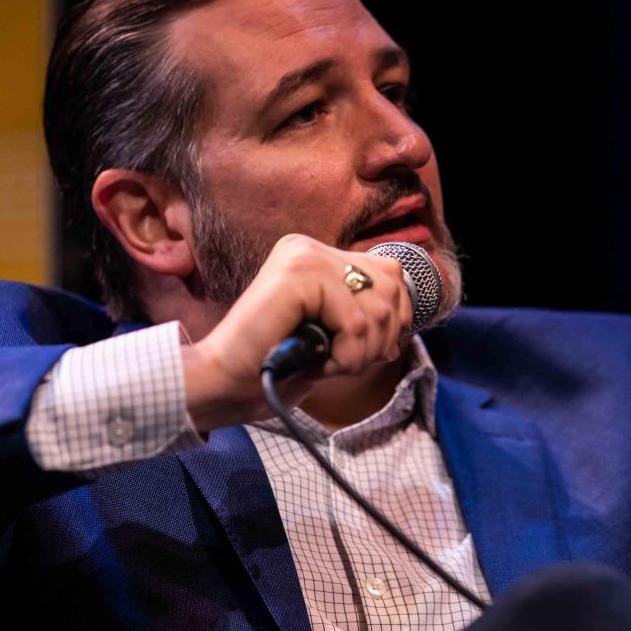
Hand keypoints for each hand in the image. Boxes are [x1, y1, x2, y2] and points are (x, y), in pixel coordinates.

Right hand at [181, 234, 413, 430]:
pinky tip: (318, 363)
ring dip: (361, 353)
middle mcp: (310, 248)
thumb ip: (364, 320)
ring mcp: (303, 256)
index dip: (394, 319)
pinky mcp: (298, 274)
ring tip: (327, 363)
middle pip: (392, 285)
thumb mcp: (332, 339)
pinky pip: (355, 320)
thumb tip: (404, 326)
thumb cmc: (274, 366)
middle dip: (381, 337)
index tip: (367, 352)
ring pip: (377, 307)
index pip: (391, 273)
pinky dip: (347, 354)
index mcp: (317, 256)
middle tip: (347, 362)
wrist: (226, 383)